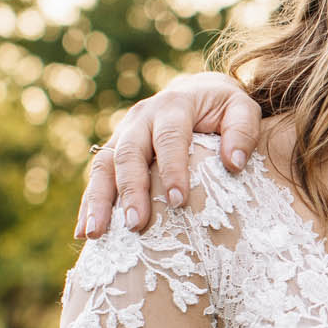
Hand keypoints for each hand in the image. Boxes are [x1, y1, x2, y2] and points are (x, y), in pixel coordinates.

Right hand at [76, 72, 261, 237]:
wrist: (197, 93)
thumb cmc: (223, 109)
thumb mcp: (242, 110)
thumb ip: (242, 132)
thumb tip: (233, 163)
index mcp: (174, 105)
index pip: (170, 138)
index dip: (172, 168)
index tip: (177, 201)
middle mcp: (142, 117)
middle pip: (129, 153)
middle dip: (131, 190)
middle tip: (136, 225)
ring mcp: (123, 133)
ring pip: (104, 165)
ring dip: (99, 200)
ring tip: (96, 235)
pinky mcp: (114, 149)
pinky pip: (96, 176)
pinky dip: (89, 204)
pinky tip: (85, 233)